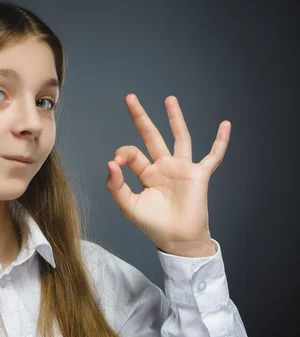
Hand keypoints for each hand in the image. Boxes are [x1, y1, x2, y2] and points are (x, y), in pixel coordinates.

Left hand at [105, 94, 229, 256]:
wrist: (177, 238)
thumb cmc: (153, 224)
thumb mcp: (129, 206)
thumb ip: (116, 186)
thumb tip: (110, 163)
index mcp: (145, 172)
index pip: (131, 153)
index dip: (122, 154)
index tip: (117, 162)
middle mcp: (162, 166)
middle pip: (151, 135)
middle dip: (140, 117)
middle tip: (129, 97)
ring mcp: (181, 168)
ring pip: (180, 137)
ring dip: (175, 118)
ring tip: (169, 99)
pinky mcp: (199, 174)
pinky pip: (213, 156)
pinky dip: (220, 141)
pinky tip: (225, 125)